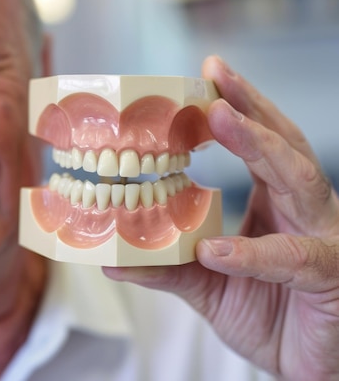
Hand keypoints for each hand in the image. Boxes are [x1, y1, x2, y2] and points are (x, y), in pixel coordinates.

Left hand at [104, 56, 338, 379]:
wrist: (306, 367)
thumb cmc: (267, 315)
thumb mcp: (206, 285)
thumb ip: (164, 267)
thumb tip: (109, 255)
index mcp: (276, 203)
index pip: (260, 144)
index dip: (237, 108)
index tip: (206, 74)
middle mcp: (303, 210)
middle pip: (284, 144)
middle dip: (250, 106)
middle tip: (215, 76)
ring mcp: (323, 238)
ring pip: (300, 180)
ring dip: (261, 146)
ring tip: (222, 119)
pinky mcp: (331, 277)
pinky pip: (294, 258)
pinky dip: (253, 252)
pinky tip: (218, 250)